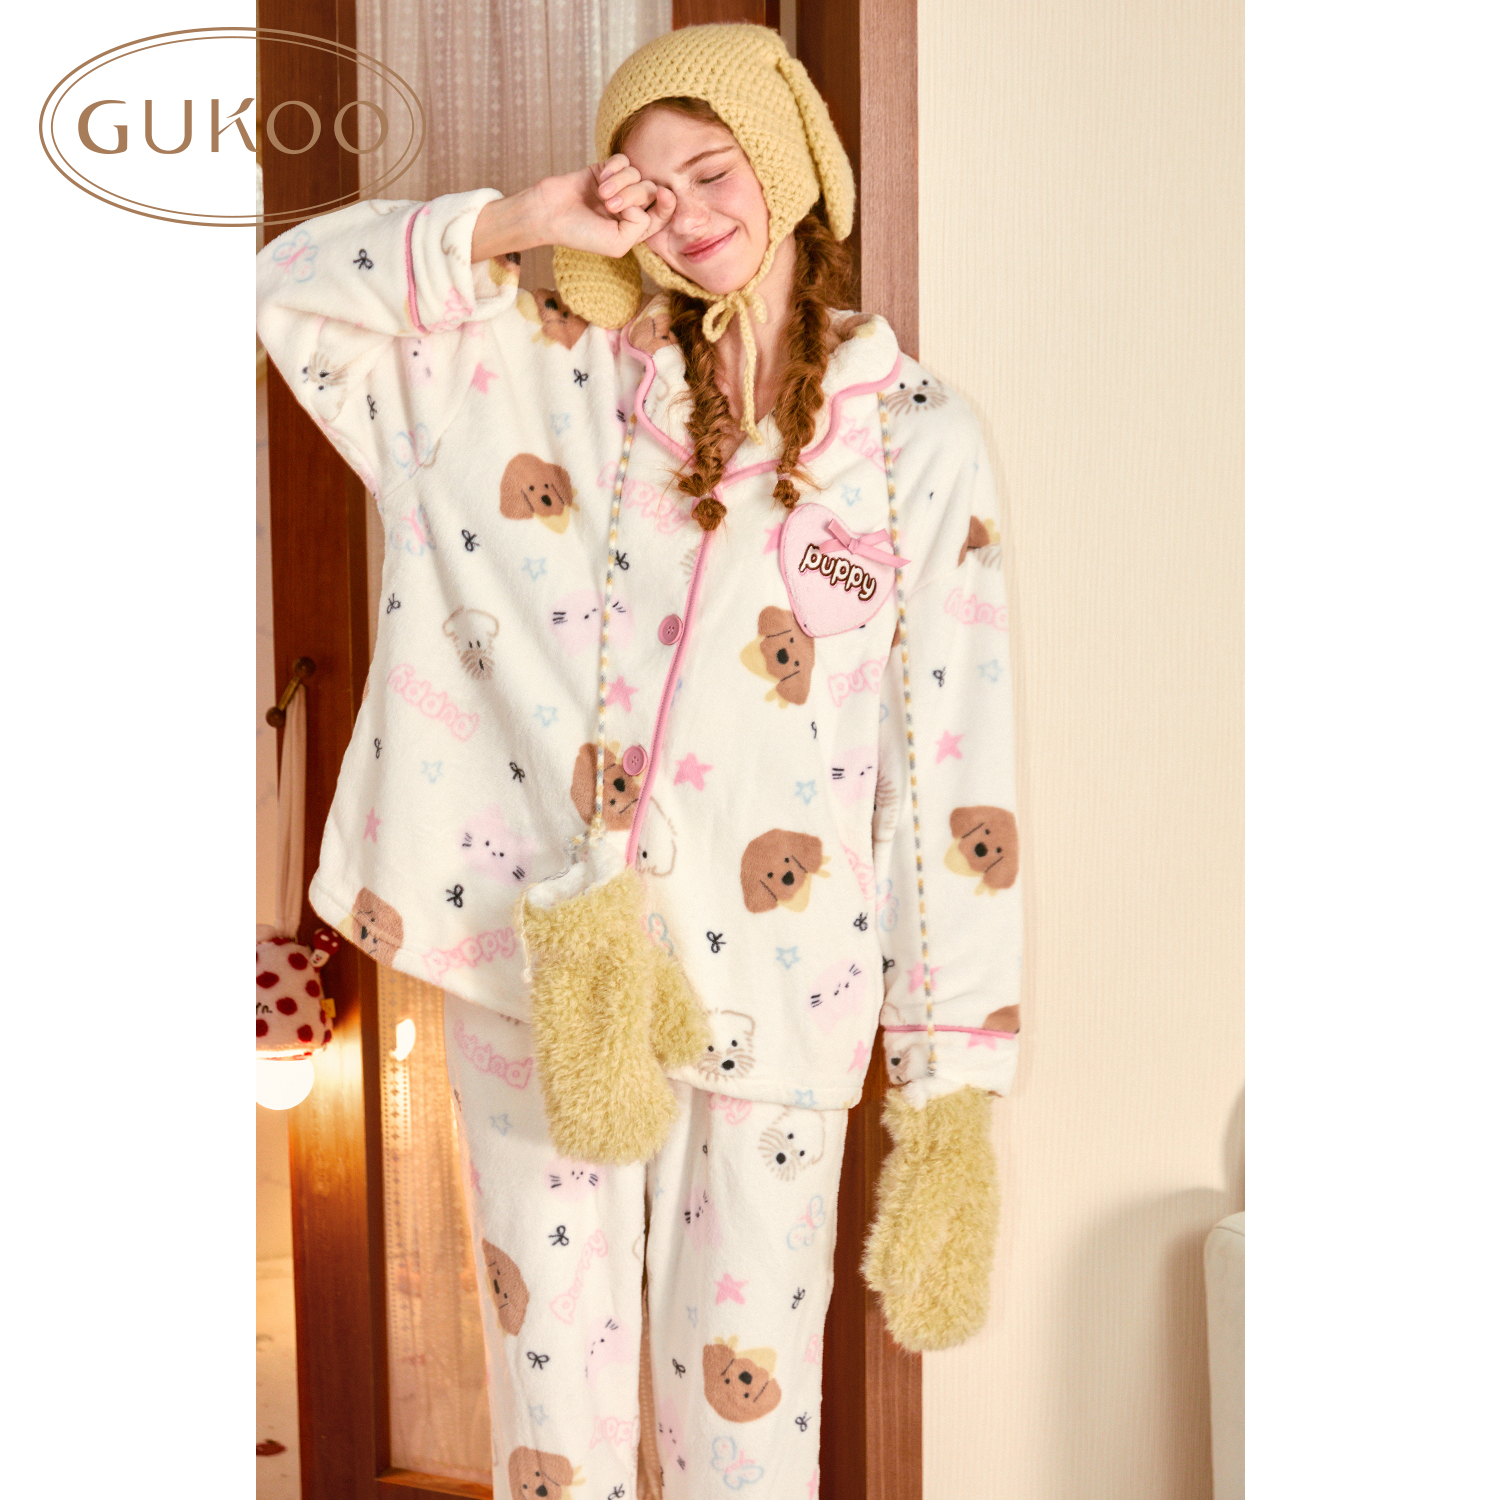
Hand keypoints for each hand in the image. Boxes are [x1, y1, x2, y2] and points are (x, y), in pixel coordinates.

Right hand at [534, 154, 676, 258]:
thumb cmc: (581, 234)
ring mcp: (618, 187)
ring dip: (621, 182)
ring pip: (637, 173)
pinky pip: (623, 160)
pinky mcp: (605, 170)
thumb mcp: (617, 244)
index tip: (662, 194)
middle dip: (633, 195)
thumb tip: (642, 201)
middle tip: (610, 205)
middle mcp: (629, 207)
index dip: (668, 203)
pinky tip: (601, 179)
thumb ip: (640, 226)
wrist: (549, 213)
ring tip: (601, 195)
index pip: (663, 213)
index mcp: (636, 229)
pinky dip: (615, 168)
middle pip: (650, 190)